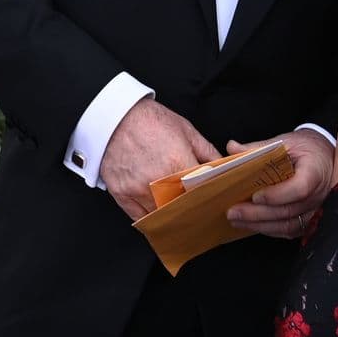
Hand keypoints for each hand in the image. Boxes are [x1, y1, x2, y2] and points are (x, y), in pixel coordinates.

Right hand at [101, 97, 219, 219]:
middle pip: (182, 207)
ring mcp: (137, 190)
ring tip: (181, 215)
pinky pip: (139, 217)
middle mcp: (157, 181)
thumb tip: (223, 167)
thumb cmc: (150, 121)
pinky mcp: (121, 194)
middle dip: (192, 209)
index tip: (213, 200)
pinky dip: (151, 219)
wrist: (114, 116)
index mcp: (177, 162)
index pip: (201, 190)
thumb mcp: (186, 130)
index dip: (209, 196)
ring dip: (172, 217)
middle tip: (200, 212)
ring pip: (162, 216)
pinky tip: (160, 218)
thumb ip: (207, 152)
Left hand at [225, 128, 334, 238]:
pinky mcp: (310, 221)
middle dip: (257, 214)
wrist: (324, 158)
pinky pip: (289, 231)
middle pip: (288, 211)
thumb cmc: (307, 149)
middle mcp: (319, 195)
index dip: (277, 195)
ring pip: (287, 226)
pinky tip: (251, 224)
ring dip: (259, 225)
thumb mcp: (286, 142)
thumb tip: (232, 148)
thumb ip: (260, 148)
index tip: (255, 196)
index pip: (300, 188)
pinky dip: (269, 229)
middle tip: (233, 212)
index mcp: (315, 172)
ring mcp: (315, 211)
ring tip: (236, 220)